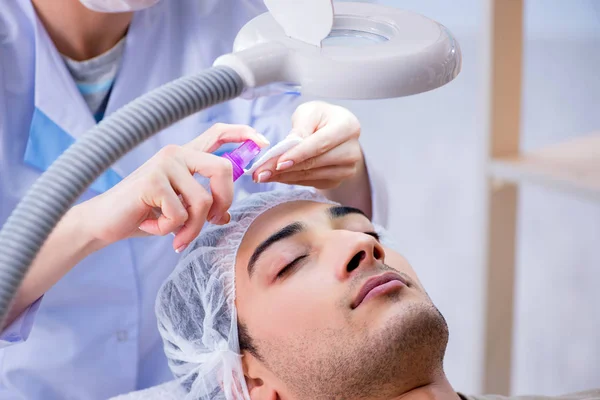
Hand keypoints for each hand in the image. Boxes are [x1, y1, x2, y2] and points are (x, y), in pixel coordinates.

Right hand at [77, 124, 268, 252]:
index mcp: (186, 155)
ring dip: (191, 228)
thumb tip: (226, 214)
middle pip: (223, 170)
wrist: (103, 222)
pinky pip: (180, 214)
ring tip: (174, 234)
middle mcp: (177, 153)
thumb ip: (202, 204)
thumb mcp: (178, 207)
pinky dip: (169, 230)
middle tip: (211, 222)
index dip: (244, 134)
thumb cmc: (143, 213)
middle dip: (223, 202)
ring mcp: (164, 164)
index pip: (219, 133)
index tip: (264, 143)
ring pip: (202, 201)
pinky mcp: (152, 180)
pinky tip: (152, 226)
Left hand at [252, 101, 362, 189]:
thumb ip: (299, 128)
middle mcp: (352, 151)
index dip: (299, 154)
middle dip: (284, 169)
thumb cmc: (321, 118)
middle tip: (260, 173)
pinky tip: (276, 177)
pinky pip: (310, 182)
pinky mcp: (336, 181)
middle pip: (315, 163)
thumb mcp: (309, 113)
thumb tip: (286, 149)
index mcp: (348, 127)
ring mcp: (346, 169)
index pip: (320, 144)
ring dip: (284, 177)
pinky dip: (290, 180)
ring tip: (262, 175)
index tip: (277, 163)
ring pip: (310, 175)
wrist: (334, 131)